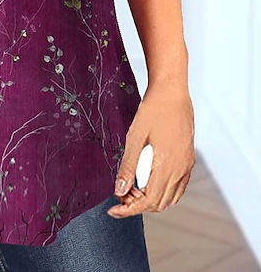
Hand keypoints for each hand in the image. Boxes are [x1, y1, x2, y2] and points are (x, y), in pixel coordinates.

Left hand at [107, 81, 195, 216]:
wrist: (172, 92)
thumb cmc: (152, 111)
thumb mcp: (135, 137)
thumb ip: (128, 166)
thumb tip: (118, 191)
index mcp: (167, 166)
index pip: (148, 201)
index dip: (129, 209)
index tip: (113, 209)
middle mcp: (181, 170)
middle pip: (159, 203)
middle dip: (138, 204)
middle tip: (120, 194)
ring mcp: (187, 165)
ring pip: (170, 197)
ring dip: (150, 199)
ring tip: (131, 188)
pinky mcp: (189, 159)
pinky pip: (178, 186)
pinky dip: (163, 191)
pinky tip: (148, 182)